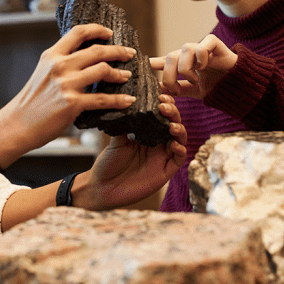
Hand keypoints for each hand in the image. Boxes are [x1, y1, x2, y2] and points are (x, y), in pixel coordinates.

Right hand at [0, 23, 137, 152]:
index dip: (98, 29)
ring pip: (102, 70)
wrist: (16, 125)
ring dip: (119, 73)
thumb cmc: (31, 102)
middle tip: (129, 54)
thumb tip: (84, 58)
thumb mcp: (43, 73)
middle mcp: (59, 66)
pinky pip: (103, 99)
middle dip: (117, 51)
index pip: (78, 32)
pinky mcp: (72, 103)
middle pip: (97, 50)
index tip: (110, 33)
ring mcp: (66, 84)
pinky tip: (128, 100)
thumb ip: (61, 63)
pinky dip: (119, 100)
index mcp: (52, 55)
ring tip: (126, 76)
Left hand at [76, 95, 186, 209]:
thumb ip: (125, 124)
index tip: (160, 95)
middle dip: (173, 113)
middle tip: (165, 106)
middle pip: (174, 124)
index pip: (161, 115)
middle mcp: (157, 144)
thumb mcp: (115, 140)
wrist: (102, 188)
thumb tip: (128, 102)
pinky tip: (173, 144)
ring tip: (171, 125)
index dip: (165, 105)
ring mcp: (162, 158)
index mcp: (146, 134)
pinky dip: (180, 150)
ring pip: (180, 140)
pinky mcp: (164, 172)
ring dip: (179, 130)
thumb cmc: (107, 164)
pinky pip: (178, 160)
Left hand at [149, 34, 237, 98]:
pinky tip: (205, 67)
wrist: (238, 84)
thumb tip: (160, 91)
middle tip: (176, 90)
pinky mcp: (214, 44)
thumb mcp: (194, 90)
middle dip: (169, 75)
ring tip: (193, 80)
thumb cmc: (217, 84)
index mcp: (184, 63)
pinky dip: (201, 58)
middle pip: (170, 57)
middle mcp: (190, 54)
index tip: (140, 67)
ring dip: (186, 68)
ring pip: (184, 50)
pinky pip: (201, 46)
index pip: (164, 60)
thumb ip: (178, 90)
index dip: (151, 63)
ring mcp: (201, 47)